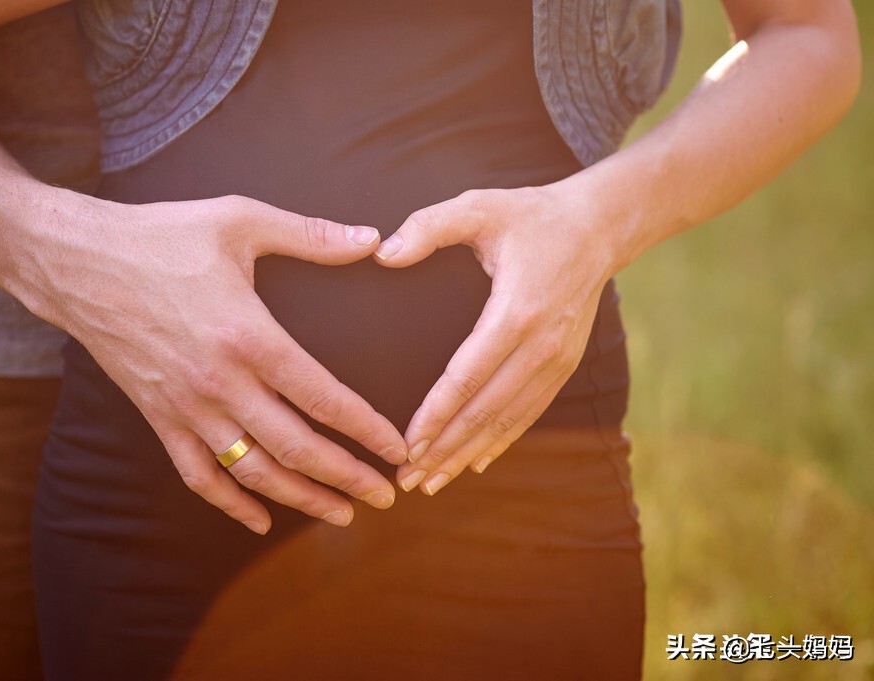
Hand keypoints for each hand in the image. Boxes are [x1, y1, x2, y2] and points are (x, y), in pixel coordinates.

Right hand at [30, 193, 407, 533]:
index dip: (366, 429)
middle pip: (296, 448)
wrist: (77, 262)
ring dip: (301, 499)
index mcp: (249, 335)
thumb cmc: (160, 236)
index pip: (323, 397)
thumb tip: (372, 238)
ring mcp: (187, 406)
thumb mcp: (238, 221)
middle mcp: (221, 382)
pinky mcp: (159, 417)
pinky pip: (198, 474)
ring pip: (252, 472)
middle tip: (386, 496)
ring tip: (343, 514)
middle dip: (348, 477)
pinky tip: (259, 521)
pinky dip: (230, 503)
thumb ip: (309, 235)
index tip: (398, 449)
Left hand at [373, 182, 615, 495]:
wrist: (599, 227)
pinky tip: (476, 462)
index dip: (436, 415)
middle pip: (486, 409)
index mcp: (517, 311)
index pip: (468, 376)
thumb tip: (383, 254)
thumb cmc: (530, 215)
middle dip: (445, 448)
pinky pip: (529, 413)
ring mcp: (558, 361)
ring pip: (507, 420)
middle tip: (406, 480)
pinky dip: (501, 441)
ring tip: (431, 482)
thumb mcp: (478, 206)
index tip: (406, 444)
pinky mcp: (564, 366)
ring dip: (468, 453)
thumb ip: (428, 226)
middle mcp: (542, 345)